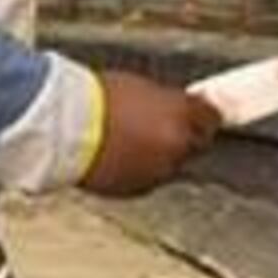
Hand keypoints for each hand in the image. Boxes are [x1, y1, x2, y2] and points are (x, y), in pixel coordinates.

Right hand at [78, 69, 219, 196]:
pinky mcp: (137, 189)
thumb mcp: (140, 88)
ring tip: (131, 143)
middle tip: (161, 129)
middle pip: (195, 146)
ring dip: (158, 157)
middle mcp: (178, 145)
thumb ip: (164, 103)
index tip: (197, 115)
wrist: (66, 127)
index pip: (211, 118)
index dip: (202, 116)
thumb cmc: (96, 98)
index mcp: (182, 114)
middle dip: (183, 139)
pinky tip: (119, 157)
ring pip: (169, 166)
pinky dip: (138, 171)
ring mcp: (158, 171)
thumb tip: (172, 110)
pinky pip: (146, 179)